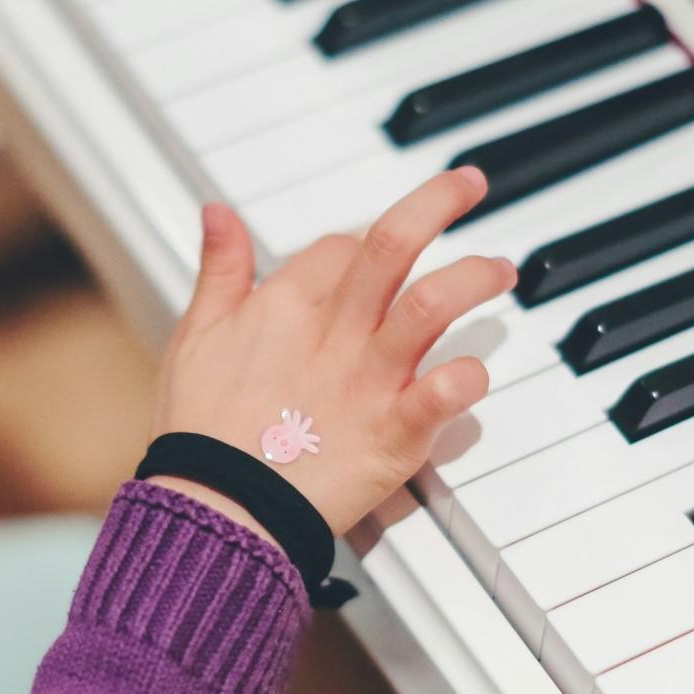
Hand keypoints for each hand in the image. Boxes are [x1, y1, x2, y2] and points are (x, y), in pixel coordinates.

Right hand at [149, 167, 516, 539]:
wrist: (213, 509)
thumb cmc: (200, 431)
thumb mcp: (194, 337)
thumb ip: (219, 271)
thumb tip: (217, 212)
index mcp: (285, 305)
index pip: (342, 248)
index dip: (364, 245)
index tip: (380, 258)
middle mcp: (333, 331)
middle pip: (392, 244)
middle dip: (438, 202)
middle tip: (470, 184)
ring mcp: (367, 380)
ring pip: (431, 304)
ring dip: (472, 278)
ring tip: (499, 270)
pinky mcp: (391, 433)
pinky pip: (440, 396)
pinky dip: (466, 379)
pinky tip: (476, 372)